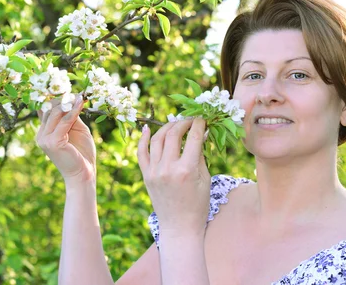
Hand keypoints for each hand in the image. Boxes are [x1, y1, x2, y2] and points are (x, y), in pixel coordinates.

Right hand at [36, 94, 96, 185]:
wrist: (83, 173)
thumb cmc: (81, 153)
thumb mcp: (76, 129)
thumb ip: (71, 116)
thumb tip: (72, 98)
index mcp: (44, 132)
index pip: (45, 109)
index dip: (55, 97)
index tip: (66, 87)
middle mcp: (41, 134)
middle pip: (50, 109)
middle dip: (63, 98)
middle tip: (77, 91)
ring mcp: (45, 138)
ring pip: (56, 113)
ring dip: (69, 102)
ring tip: (81, 95)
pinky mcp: (53, 141)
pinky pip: (64, 121)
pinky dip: (74, 110)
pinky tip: (81, 103)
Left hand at [137, 117, 210, 234]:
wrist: (179, 227)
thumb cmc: (198, 205)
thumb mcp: (204, 179)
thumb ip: (200, 155)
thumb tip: (200, 133)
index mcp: (186, 170)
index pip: (193, 138)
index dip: (198, 125)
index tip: (202, 119)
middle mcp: (168, 168)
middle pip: (173, 135)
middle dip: (183, 123)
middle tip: (190, 120)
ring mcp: (154, 172)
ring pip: (157, 139)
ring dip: (166, 127)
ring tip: (175, 123)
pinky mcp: (146, 175)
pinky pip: (141, 153)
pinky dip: (143, 139)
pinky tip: (148, 128)